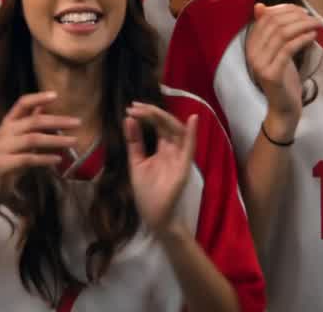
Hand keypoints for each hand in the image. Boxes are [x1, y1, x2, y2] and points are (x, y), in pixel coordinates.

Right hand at [0, 91, 79, 204]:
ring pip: (32, 139)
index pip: (22, 103)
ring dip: (56, 140)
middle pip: (33, 121)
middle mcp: (4, 132)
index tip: (56, 95)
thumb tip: (44, 107)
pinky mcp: (3, 164)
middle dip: (57, 121)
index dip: (38, 98)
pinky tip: (58, 159)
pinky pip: (27, 159)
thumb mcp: (20, 139)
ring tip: (74, 141)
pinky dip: (44, 158)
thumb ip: (30, 123)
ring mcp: (2, 148)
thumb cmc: (9, 159)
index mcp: (8, 122)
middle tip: (77, 123)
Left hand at [125, 102, 197, 235]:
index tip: (131, 108)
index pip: (157, 125)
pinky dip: (192, 134)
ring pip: (177, 131)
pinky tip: (192, 120)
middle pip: (166, 124)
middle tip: (135, 106)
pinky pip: (190, 148)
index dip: (146, 114)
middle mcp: (173, 149)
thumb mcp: (136, 162)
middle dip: (151, 113)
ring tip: (147, 110)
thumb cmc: (146, 192)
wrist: (154, 215)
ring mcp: (180, 157)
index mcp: (162, 148)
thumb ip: (134, 142)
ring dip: (163, 118)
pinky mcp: (184, 167)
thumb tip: (129, 119)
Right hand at [245, 3, 320, 139]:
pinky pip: (288, 49)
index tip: (304, 11)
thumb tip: (261, 5)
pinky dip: (302, 39)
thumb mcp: (279, 51)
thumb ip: (274, 31)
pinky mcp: (272, 74)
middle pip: (274, 23)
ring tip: (317, 25)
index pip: (267, 17)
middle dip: (296, 16)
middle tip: (314, 18)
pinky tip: (313, 37)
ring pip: (281, 34)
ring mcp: (260, 64)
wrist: (283, 108)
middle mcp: (252, 53)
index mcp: (252, 44)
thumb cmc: (284, 78)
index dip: (286, 10)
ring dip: (303, 26)